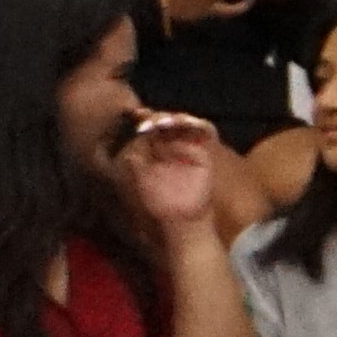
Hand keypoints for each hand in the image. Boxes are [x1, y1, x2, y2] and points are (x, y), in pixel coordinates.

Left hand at [113, 110, 220, 230]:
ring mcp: (189, 148)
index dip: (144, 118)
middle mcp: (172, 146)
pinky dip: (197, 123)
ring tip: (164, 122)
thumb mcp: (136, 174)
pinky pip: (205, 131)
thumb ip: (134, 152)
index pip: (150, 126)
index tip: (137, 115)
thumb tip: (131, 132)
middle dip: (158, 116)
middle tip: (149, 120)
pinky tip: (183, 123)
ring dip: (175, 117)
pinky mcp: (205, 153)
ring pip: (184, 122)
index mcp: (154, 149)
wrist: (180, 221)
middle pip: (167, 120)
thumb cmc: (156, 202)